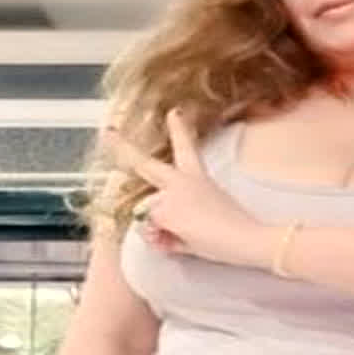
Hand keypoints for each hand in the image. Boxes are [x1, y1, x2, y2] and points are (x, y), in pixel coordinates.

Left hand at [102, 109, 276, 268]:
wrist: (246, 237)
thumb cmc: (234, 230)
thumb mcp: (204, 219)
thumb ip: (175, 223)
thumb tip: (156, 232)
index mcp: (197, 177)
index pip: (186, 147)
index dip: (178, 128)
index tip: (173, 112)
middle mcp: (180, 181)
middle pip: (144, 163)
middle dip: (122, 148)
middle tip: (107, 133)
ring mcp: (169, 194)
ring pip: (149, 215)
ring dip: (161, 232)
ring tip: (191, 237)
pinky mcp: (164, 211)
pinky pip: (150, 232)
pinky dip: (163, 242)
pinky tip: (185, 241)